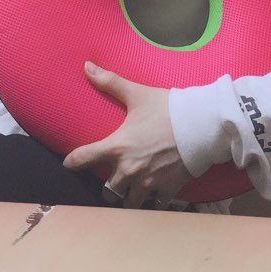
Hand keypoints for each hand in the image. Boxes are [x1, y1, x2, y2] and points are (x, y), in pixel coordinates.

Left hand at [63, 62, 192, 208]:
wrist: (203, 125)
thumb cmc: (168, 108)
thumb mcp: (137, 94)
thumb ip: (110, 82)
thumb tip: (87, 66)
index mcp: (117, 147)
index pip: (83, 158)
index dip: (72, 162)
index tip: (68, 164)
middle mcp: (129, 169)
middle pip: (108, 190)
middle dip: (108, 187)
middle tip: (112, 180)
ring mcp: (148, 183)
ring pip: (129, 202)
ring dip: (128, 197)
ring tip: (131, 191)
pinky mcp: (167, 189)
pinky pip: (155, 205)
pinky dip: (153, 202)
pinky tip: (155, 196)